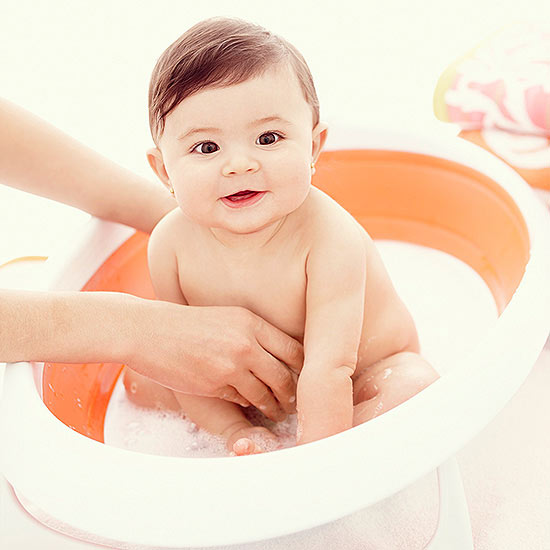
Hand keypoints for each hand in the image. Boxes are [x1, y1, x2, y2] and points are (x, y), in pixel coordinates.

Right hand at [126, 301, 301, 420]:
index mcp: (251, 322)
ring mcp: (230, 364)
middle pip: (284, 375)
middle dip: (292, 394)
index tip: (303, 378)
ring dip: (273, 406)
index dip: (302, 368)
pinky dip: (249, 404)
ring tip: (277, 411)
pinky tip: (251, 406)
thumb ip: (254, 334)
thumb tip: (281, 356)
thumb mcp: (228, 318)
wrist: (149, 330)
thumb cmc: (188, 324)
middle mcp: (246, 343)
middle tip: (293, 403)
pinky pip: (241, 399)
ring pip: (265, 393)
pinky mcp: (214, 384)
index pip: (293, 350)